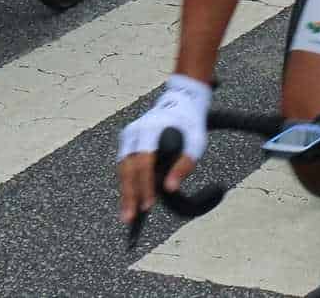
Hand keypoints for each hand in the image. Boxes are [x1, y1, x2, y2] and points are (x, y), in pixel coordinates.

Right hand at [116, 74, 211, 229]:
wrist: (182, 101)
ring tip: (128, 214)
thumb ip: (184, 165)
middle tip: (130, 218)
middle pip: (128, 169)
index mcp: (152, 130)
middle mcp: (135, 132)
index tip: (148, 205)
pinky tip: (130, 199)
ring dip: (125, 192)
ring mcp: (129, 135)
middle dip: (129, 195)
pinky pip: (124, 165)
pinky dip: (127, 183)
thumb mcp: (196, 143)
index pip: (144, 163)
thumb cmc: (190, 125)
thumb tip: (170, 188)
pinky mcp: (128, 140)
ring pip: (123, 169)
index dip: (145, 186)